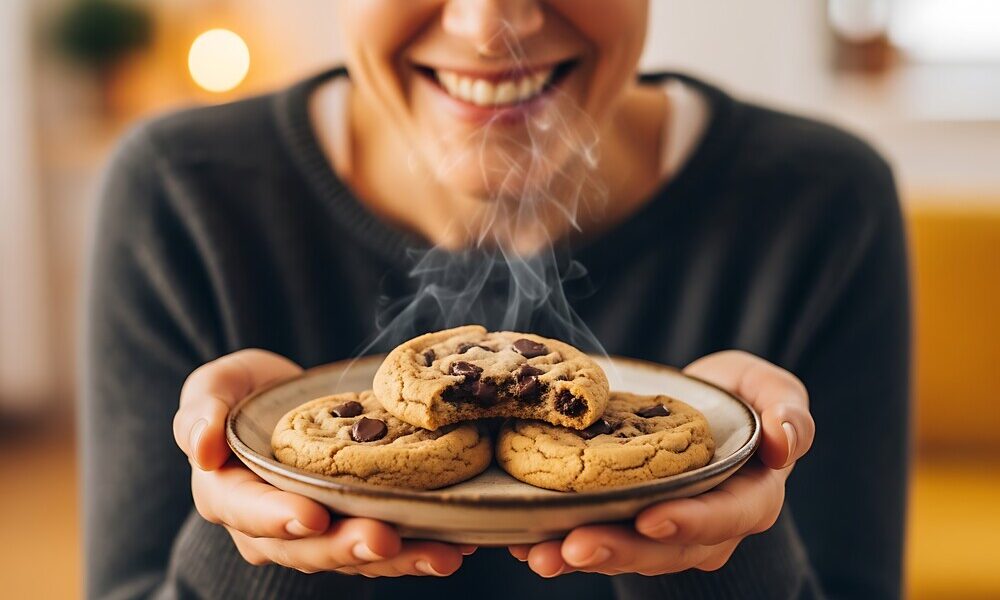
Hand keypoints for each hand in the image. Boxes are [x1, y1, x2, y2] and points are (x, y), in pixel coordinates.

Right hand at [173, 348, 473, 575]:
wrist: (284, 398)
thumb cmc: (242, 392)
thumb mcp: (215, 386)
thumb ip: (201, 410)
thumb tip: (200, 446)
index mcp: (228, 494)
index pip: (247, 512)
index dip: (278, 519)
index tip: (312, 517)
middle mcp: (270, 527)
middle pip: (306, 548)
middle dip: (346, 548)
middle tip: (384, 539)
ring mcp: (316, 532)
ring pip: (352, 556)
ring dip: (397, 560)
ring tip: (440, 555)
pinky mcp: (353, 527)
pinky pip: (384, 546)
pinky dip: (420, 548)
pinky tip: (456, 546)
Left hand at [509, 350, 814, 576]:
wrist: (698, 408)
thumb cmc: (738, 399)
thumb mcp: (768, 389)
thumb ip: (787, 410)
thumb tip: (785, 442)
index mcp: (747, 498)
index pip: (724, 519)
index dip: (689, 522)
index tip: (650, 519)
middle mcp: (705, 528)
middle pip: (664, 550)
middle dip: (618, 551)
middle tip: (572, 548)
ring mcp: (662, 533)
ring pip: (624, 554)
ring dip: (580, 556)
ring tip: (539, 555)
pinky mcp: (624, 526)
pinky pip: (594, 539)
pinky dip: (557, 542)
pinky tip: (522, 542)